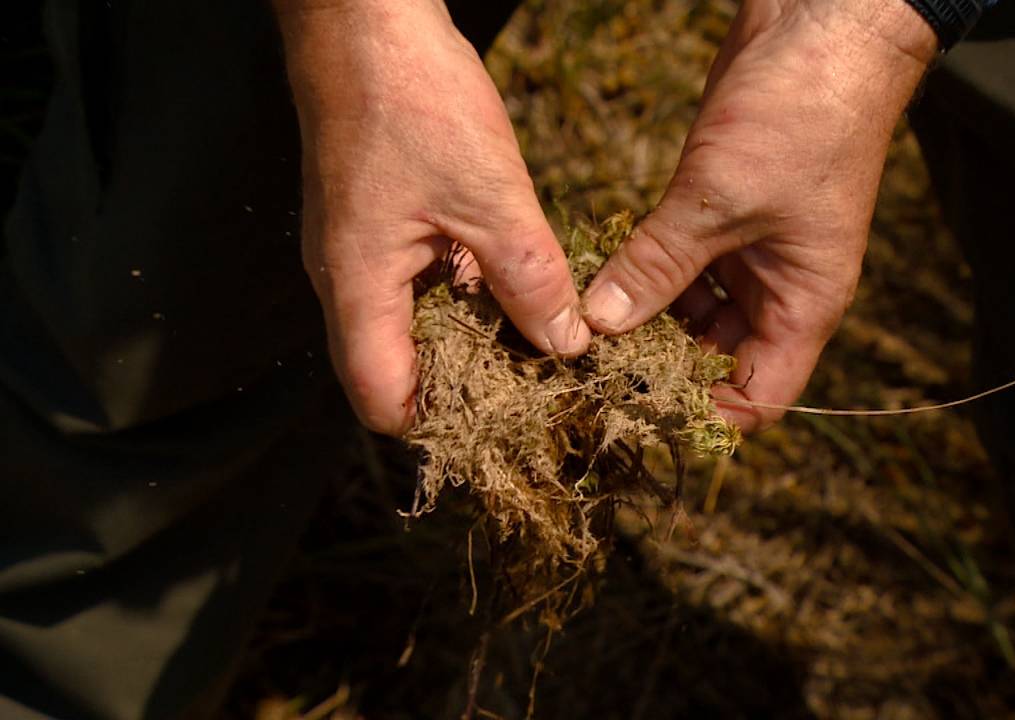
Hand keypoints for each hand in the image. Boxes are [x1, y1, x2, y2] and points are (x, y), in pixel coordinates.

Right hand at [276, 1, 589, 433]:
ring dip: (467, 336)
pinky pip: (416, 283)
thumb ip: (531, 281)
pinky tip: (511, 282)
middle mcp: (346, 281)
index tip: (506, 420)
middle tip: (533, 385)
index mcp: (358, 288)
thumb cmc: (413, 101)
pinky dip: (461, 294)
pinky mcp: (376, 223)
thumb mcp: (493, 199)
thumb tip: (566, 344)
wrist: (365, 21)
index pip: (381, 400)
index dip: (439, 422)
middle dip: (463, 385)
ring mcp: (357, 250)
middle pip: (394, 370)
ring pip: (410, 325)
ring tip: (533, 341)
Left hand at [582, 0, 934, 431]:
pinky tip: (601, 273)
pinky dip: (644, 272)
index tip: (635, 409)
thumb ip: (657, 266)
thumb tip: (600, 324)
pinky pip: (678, 265)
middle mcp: (778, 289)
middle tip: (591, 366)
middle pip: (716, 359)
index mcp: (802, 305)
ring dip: (644, 318)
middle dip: (660, 366)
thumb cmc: (799, 118)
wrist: (821, 28)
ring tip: (587, 323)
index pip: (758, 398)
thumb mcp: (718, 201)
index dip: (704, 415)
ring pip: (691, 313)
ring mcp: (749, 251)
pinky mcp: (720, 214)